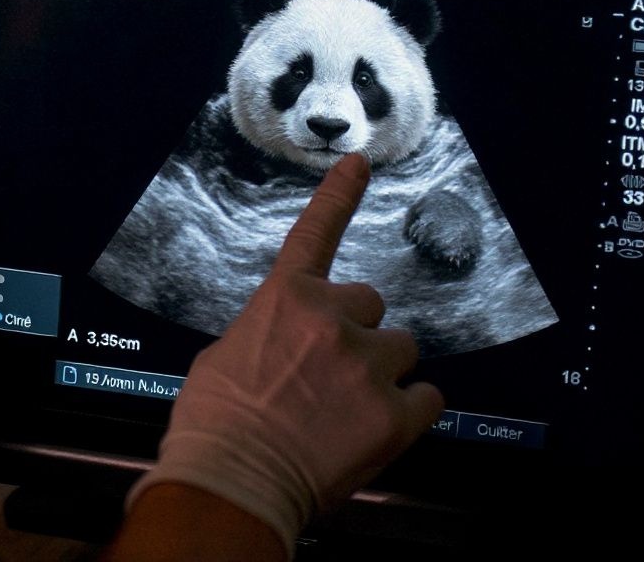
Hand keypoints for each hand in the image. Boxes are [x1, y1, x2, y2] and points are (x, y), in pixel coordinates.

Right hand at [125, 154, 443, 555]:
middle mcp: (333, 319)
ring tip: (350, 406)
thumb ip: (267, 333)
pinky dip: (409, 411)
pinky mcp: (394, 413)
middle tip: (332, 371)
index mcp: (285, 299)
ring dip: (383, 371)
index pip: (317, 232)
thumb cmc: (215, 423)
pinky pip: (428, 397)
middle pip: (372, 304)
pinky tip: (378, 427)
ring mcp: (368, 365)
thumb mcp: (225, 356)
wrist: (232, 481)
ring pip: (402, 349)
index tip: (362, 162)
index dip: (340, 194)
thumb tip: (283, 345)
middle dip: (358, 332)